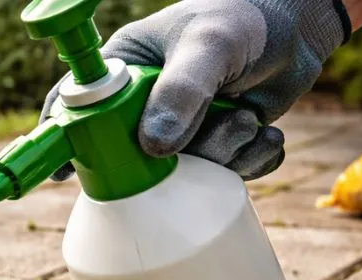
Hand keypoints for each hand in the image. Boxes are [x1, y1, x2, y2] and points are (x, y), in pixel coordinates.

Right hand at [43, 0, 349, 181]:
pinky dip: (249, 163)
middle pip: (134, 159)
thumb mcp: (209, 44)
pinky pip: (222, 178)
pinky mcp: (213, 148)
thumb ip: (182, 89)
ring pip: (185, 175)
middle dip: (181, 159)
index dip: (66, 142)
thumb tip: (153, 146)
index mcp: (122, 74)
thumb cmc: (241, 18)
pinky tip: (262, 134)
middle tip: (221, 127)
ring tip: (247, 119)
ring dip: (225, 155)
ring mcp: (179, 132)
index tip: (63, 173)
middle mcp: (143, 108)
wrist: (298, 27)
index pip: (77, 110)